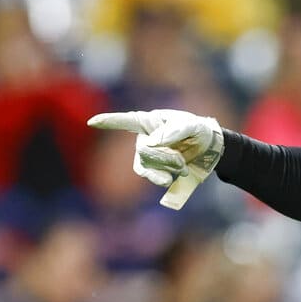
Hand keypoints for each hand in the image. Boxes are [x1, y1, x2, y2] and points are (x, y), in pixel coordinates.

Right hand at [87, 109, 223, 209]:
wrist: (208, 148)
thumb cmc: (198, 129)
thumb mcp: (192, 126)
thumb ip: (174, 131)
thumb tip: (152, 142)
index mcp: (151, 121)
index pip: (127, 121)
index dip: (109, 121)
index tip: (92, 122)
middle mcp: (145, 136)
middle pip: (143, 150)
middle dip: (164, 158)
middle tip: (182, 161)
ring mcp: (148, 153)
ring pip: (144, 165)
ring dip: (162, 169)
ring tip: (182, 169)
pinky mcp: (154, 167)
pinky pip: (148, 174)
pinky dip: (159, 178)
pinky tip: (170, 180)